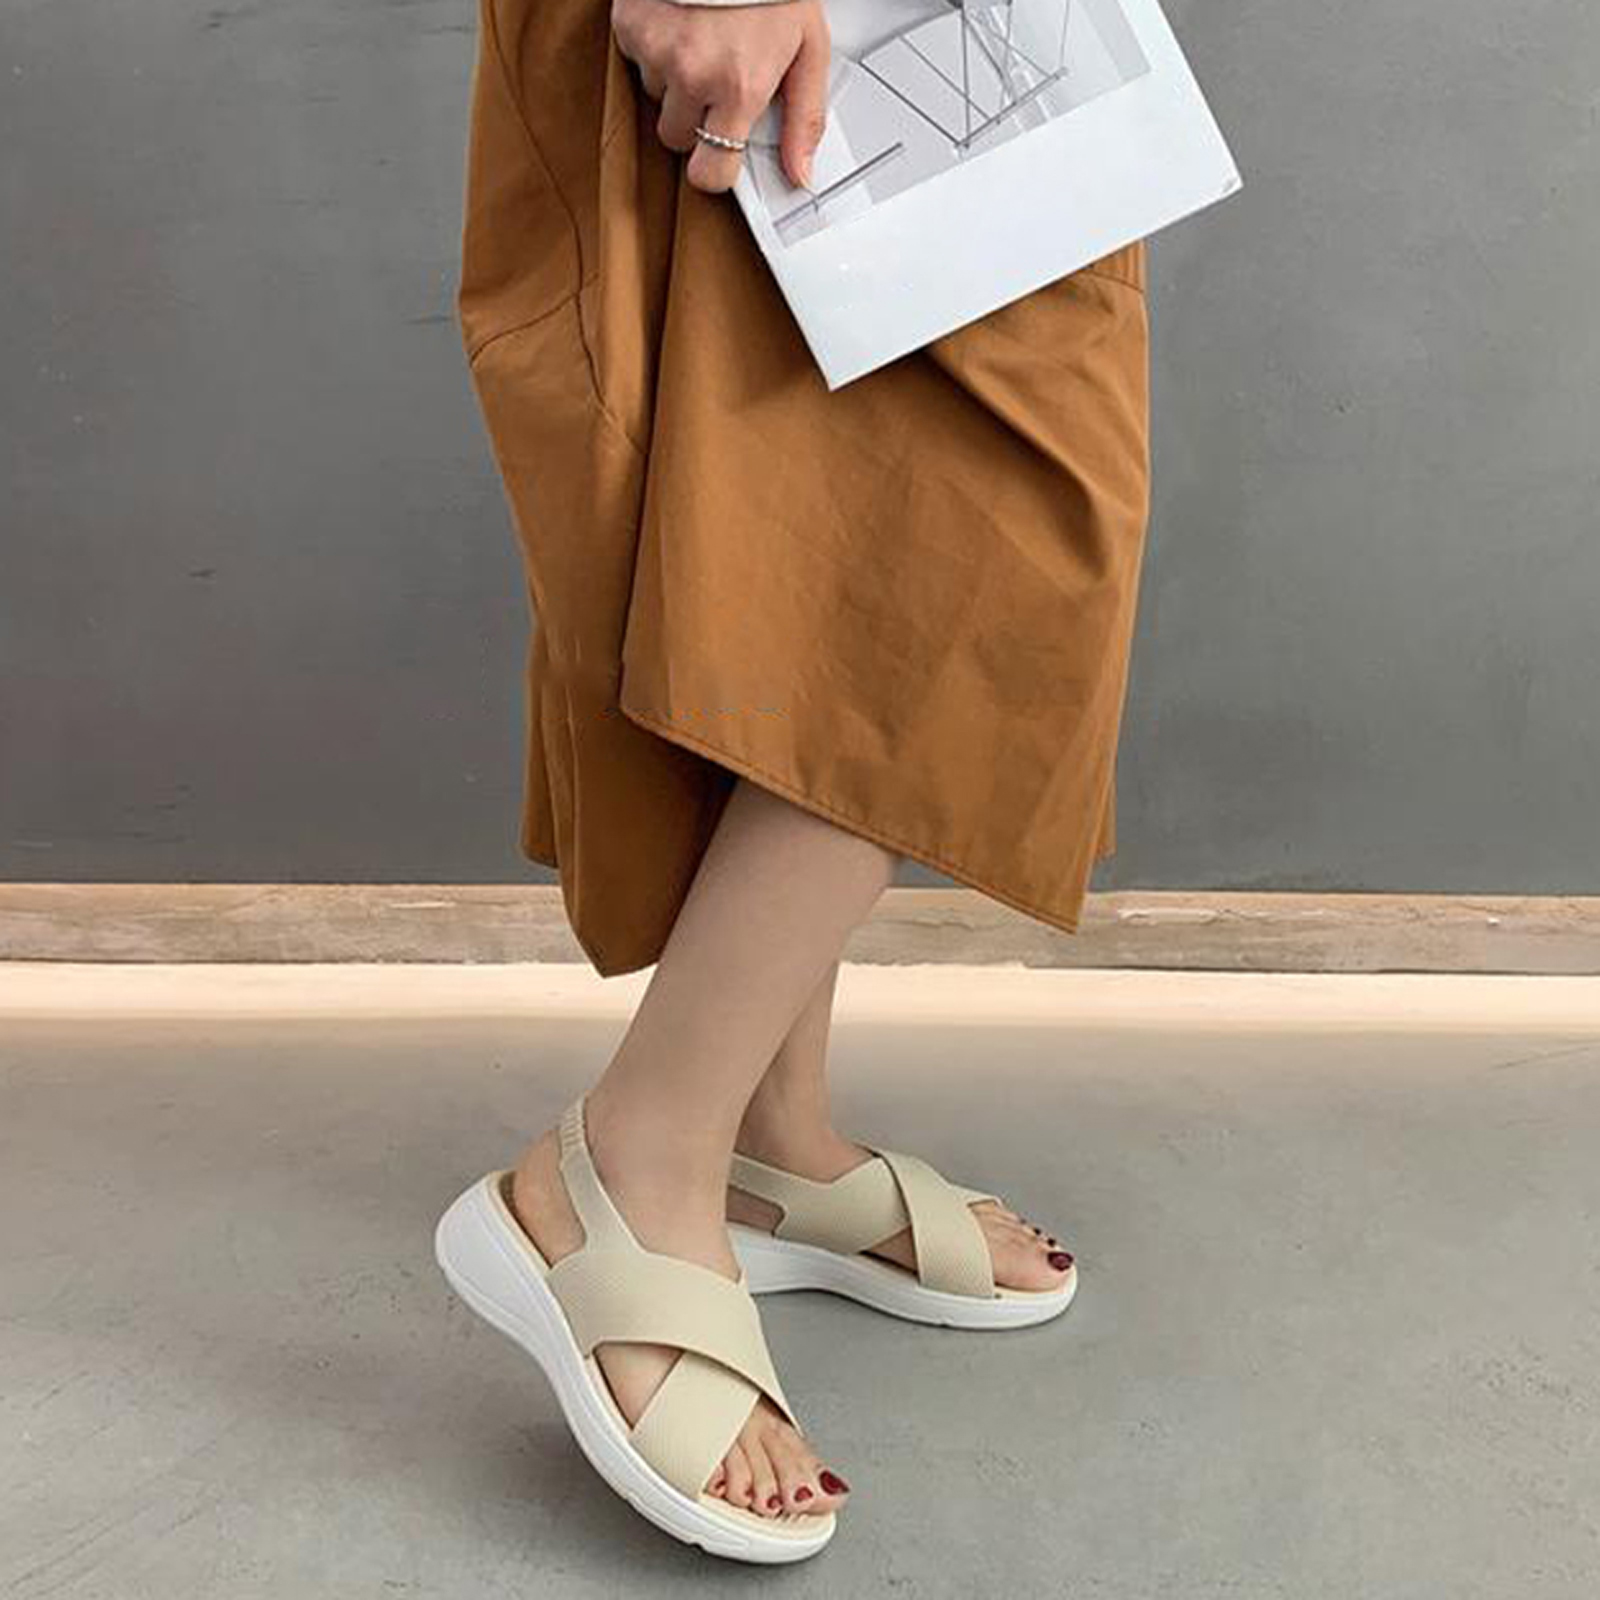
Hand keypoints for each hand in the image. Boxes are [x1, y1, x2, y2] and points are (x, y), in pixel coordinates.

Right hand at [611, 0, 829, 194]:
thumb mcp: (808, 48)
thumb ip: (804, 117)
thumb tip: (801, 174)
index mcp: (739, 87)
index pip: (709, 172)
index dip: (714, 170)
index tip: (720, 158)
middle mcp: (694, 75)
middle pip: (678, 139)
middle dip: (696, 119)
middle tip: (717, 80)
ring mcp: (657, 51)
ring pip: (656, 99)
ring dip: (674, 81)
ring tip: (701, 43)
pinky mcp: (631, 26)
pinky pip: (637, 60)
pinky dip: (655, 47)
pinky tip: (680, 24)